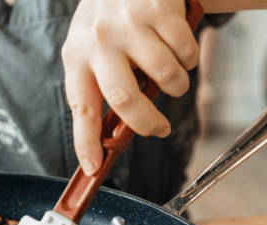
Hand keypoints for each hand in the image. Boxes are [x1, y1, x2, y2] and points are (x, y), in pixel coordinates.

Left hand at [62, 0, 199, 174]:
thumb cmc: (111, 22)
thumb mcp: (93, 49)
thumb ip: (100, 86)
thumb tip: (112, 138)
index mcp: (77, 56)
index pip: (81, 108)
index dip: (87, 141)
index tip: (94, 167)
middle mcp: (99, 40)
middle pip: (126, 100)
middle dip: (147, 124)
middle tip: (159, 129)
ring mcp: (129, 23)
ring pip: (166, 77)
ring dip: (176, 86)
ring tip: (171, 75)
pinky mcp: (159, 8)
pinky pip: (186, 53)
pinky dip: (189, 59)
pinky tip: (178, 46)